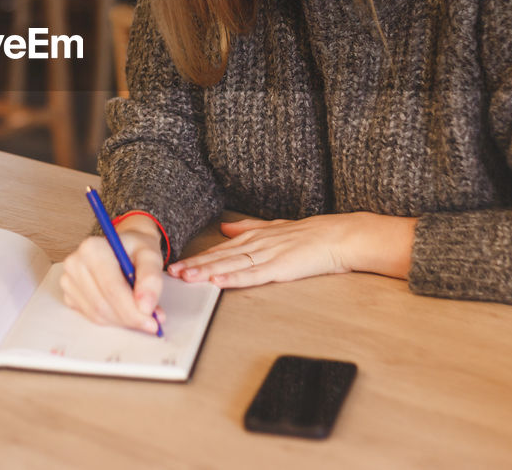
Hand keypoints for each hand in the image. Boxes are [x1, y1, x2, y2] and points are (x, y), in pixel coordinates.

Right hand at [60, 215, 164, 334]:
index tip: (152, 322)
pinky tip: (123, 309)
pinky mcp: (69, 295)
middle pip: (102, 304)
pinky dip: (111, 319)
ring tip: (139, 314)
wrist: (123, 247)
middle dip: (129, 318)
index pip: (111, 288)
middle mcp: (75, 263)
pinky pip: (91, 316)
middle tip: (150, 323)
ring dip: (121, 321)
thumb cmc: (136, 250)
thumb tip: (146, 307)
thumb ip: (151, 279)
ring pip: (97, 314)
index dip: (132, 310)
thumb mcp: (151, 256)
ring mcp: (69, 281)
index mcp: (92, 248)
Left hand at [167, 213, 416, 288]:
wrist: (339, 236)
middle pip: (219, 257)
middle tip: (172, 274)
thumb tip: (226, 228)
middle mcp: (256, 245)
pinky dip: (234, 278)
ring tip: (187, 278)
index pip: (220, 250)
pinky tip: (219, 282)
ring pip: (231, 265)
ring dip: (207, 272)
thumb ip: (249, 228)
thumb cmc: (311, 236)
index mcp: (254, 238)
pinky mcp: (280, 267)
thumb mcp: (275, 228)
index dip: (197, 258)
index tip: (177, 265)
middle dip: (194, 266)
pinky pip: (253, 274)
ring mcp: (267, 255)